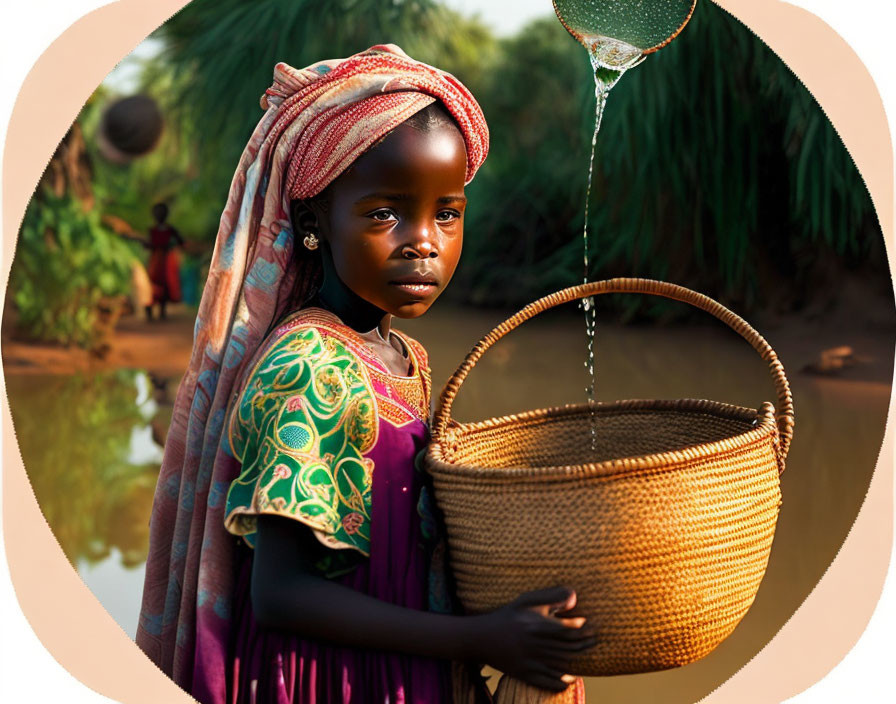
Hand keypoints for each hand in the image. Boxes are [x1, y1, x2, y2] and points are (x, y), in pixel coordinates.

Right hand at [467, 586, 595, 692]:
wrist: (481, 638)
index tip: (590, 626)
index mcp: (535, 626)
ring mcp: (530, 662)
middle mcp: (534, 646)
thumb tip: (574, 597)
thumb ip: (550, 597)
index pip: (567, 630)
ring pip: (562, 665)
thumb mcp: (525, 601)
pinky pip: (549, 682)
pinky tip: (571, 676)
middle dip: (585, 645)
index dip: (582, 629)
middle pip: (568, 648)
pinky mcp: (526, 675)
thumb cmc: (507, 616)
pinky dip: (563, 681)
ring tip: (588, 655)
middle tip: (595, 640)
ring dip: (578, 662)